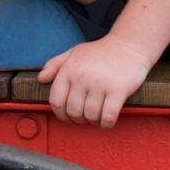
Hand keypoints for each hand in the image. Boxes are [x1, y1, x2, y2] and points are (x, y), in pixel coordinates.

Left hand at [37, 35, 153, 128]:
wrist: (128, 45)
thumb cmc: (99, 51)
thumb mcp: (74, 52)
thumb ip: (54, 65)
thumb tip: (40, 79)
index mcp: (69, 69)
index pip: (55, 101)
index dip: (59, 114)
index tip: (67, 116)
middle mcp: (82, 77)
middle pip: (73, 111)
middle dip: (78, 119)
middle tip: (84, 116)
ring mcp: (100, 84)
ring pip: (90, 116)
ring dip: (93, 121)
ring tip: (96, 116)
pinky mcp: (118, 90)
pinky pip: (108, 117)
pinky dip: (106, 124)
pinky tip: (107, 121)